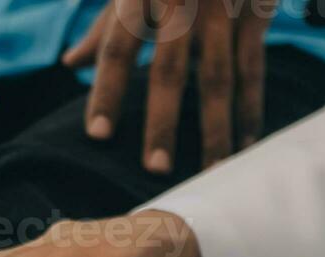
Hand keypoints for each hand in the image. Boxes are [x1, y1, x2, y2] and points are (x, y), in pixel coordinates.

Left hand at [63, 0, 277, 172]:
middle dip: (163, 121)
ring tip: (211, 171)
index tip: (96, 135)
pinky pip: (253, 68)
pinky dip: (250, 108)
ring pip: (218, 75)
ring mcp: (221, 7)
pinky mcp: (255, 11)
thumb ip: (103, 24)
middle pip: (169, 69)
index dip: (105, 91)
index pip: (116, 47)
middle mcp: (180, 0)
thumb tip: (70, 65)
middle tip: (156, 168)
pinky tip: (245, 142)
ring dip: (216, 128)